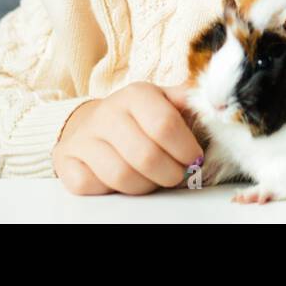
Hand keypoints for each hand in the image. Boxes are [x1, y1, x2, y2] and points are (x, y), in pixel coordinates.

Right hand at [53, 81, 203, 195]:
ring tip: (153, 179)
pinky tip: (122, 180)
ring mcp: (84, 137)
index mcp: (136, 95)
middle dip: (170, 173)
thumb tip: (219, 105)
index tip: (194, 158)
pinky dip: (112, 191)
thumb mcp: (164, 102)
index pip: (165, 125)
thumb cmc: (137, 117)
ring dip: (145, 186)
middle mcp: (107, 113)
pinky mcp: (67, 161)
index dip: (185, 149)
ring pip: (121, 176)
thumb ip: (190, 103)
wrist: (90, 124)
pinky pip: (92, 186)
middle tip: (177, 175)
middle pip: (145, 156)